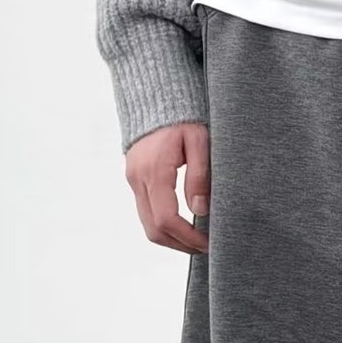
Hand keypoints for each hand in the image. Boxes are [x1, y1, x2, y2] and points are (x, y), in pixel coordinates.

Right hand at [125, 122, 209, 252]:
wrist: (155, 94)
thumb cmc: (182, 115)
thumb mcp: (199, 140)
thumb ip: (199, 175)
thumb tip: (200, 209)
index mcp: (155, 171)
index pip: (167, 220)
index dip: (188, 238)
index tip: (208, 244)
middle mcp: (138, 179)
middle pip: (153, 229)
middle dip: (180, 245)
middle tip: (205, 247)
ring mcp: (133, 179)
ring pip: (147, 224)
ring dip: (171, 238)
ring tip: (197, 239)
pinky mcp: (134, 178)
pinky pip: (146, 211)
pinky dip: (164, 225)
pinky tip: (184, 224)